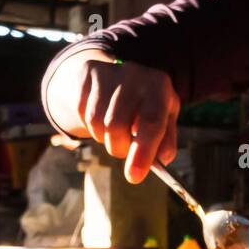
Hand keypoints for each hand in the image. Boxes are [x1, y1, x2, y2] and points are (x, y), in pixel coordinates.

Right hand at [48, 53, 179, 182]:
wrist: (117, 76)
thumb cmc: (146, 105)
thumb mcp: (164, 118)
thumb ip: (166, 140)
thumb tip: (163, 159)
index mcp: (159, 86)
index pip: (151, 123)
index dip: (142, 152)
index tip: (134, 176)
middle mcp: (135, 74)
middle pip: (117, 125)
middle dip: (118, 148)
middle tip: (124, 150)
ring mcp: (109, 72)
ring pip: (97, 123)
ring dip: (104, 139)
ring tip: (114, 131)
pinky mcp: (88, 73)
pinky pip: (83, 114)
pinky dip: (91, 126)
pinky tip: (102, 118)